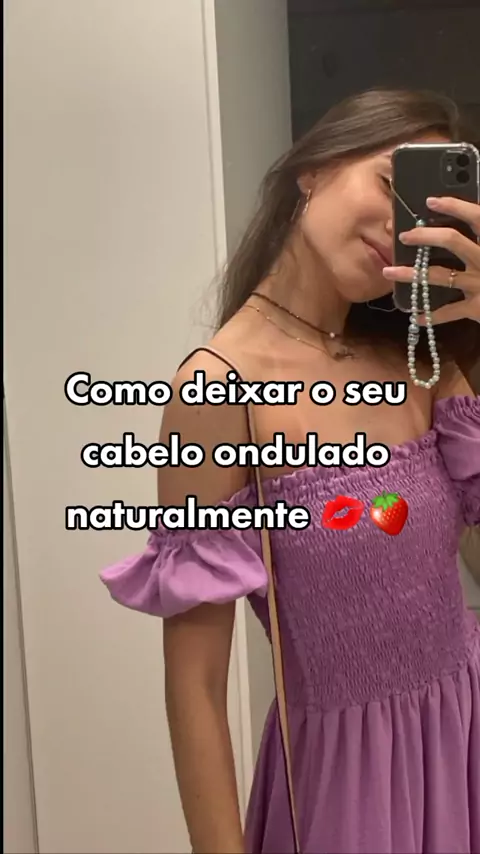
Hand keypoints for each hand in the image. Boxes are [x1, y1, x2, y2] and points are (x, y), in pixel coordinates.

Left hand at [382, 196, 479, 324]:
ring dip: (410, 273)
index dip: (454, 206)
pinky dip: (432, 315)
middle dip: (426, 236)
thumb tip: (473, 219)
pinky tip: (416, 316)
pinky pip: (449, 312)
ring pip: (440, 276)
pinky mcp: (477, 308)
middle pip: (453, 241)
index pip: (478, 217)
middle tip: (405, 235)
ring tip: (389, 271)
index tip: (431, 201)